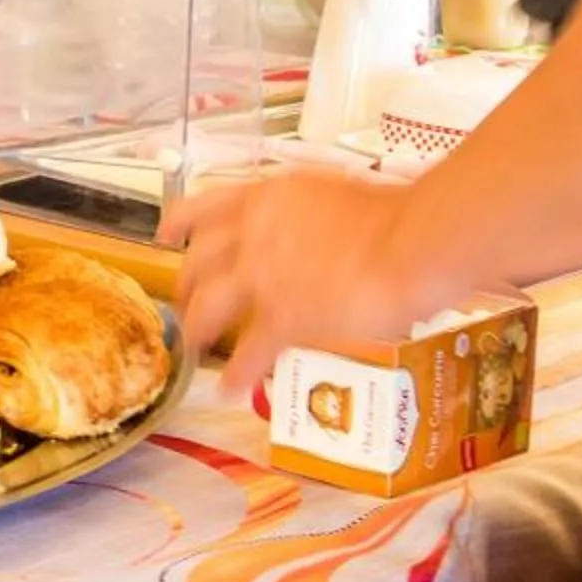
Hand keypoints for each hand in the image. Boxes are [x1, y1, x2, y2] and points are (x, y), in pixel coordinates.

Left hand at [162, 172, 467, 401]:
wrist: (416, 241)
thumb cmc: (399, 215)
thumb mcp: (338, 193)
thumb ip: (307, 214)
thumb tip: (309, 232)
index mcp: (269, 198)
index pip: (206, 205)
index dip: (179, 221)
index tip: (165, 233)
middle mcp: (255, 233)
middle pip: (198, 261)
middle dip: (187, 285)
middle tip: (187, 301)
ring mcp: (264, 276)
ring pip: (208, 306)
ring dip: (198, 329)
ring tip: (195, 346)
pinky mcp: (283, 317)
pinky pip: (249, 352)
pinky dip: (237, 374)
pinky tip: (230, 388)